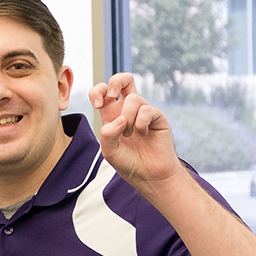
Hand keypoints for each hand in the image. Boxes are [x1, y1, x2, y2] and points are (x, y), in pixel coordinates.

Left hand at [88, 74, 182, 191]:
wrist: (149, 175)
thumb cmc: (128, 162)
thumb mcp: (109, 151)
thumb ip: (108, 135)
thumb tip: (119, 119)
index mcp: (111, 114)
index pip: (102, 92)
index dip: (97, 91)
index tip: (97, 105)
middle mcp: (127, 110)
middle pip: (124, 80)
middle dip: (116, 80)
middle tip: (113, 95)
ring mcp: (143, 112)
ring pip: (134, 98)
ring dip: (128, 117)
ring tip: (130, 135)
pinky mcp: (158, 117)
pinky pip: (147, 110)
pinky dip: (141, 123)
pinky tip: (144, 134)